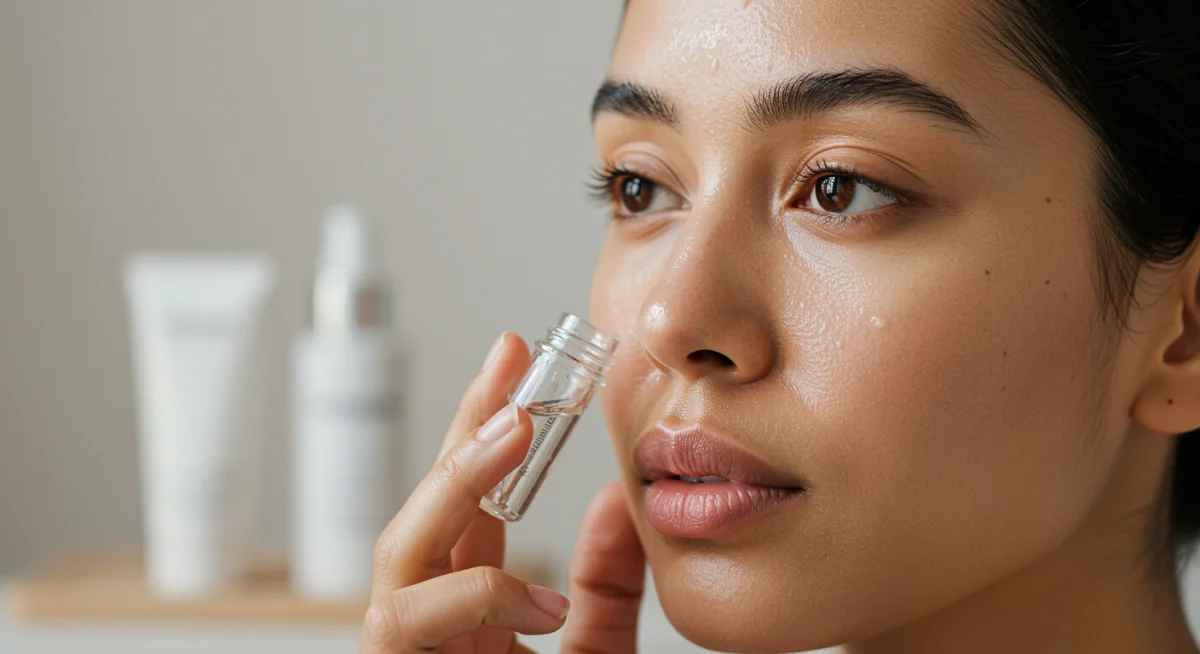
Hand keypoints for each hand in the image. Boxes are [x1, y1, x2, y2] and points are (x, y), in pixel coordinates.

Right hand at [359, 331, 646, 653]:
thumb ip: (605, 592)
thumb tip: (618, 500)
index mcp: (471, 615)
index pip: (471, 506)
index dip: (488, 432)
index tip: (519, 365)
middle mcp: (432, 625)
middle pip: (430, 508)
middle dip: (464, 428)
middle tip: (510, 361)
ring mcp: (406, 650)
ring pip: (400, 550)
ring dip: (456, 482)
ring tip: (512, 428)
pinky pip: (405, 617)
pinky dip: (476, 597)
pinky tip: (541, 604)